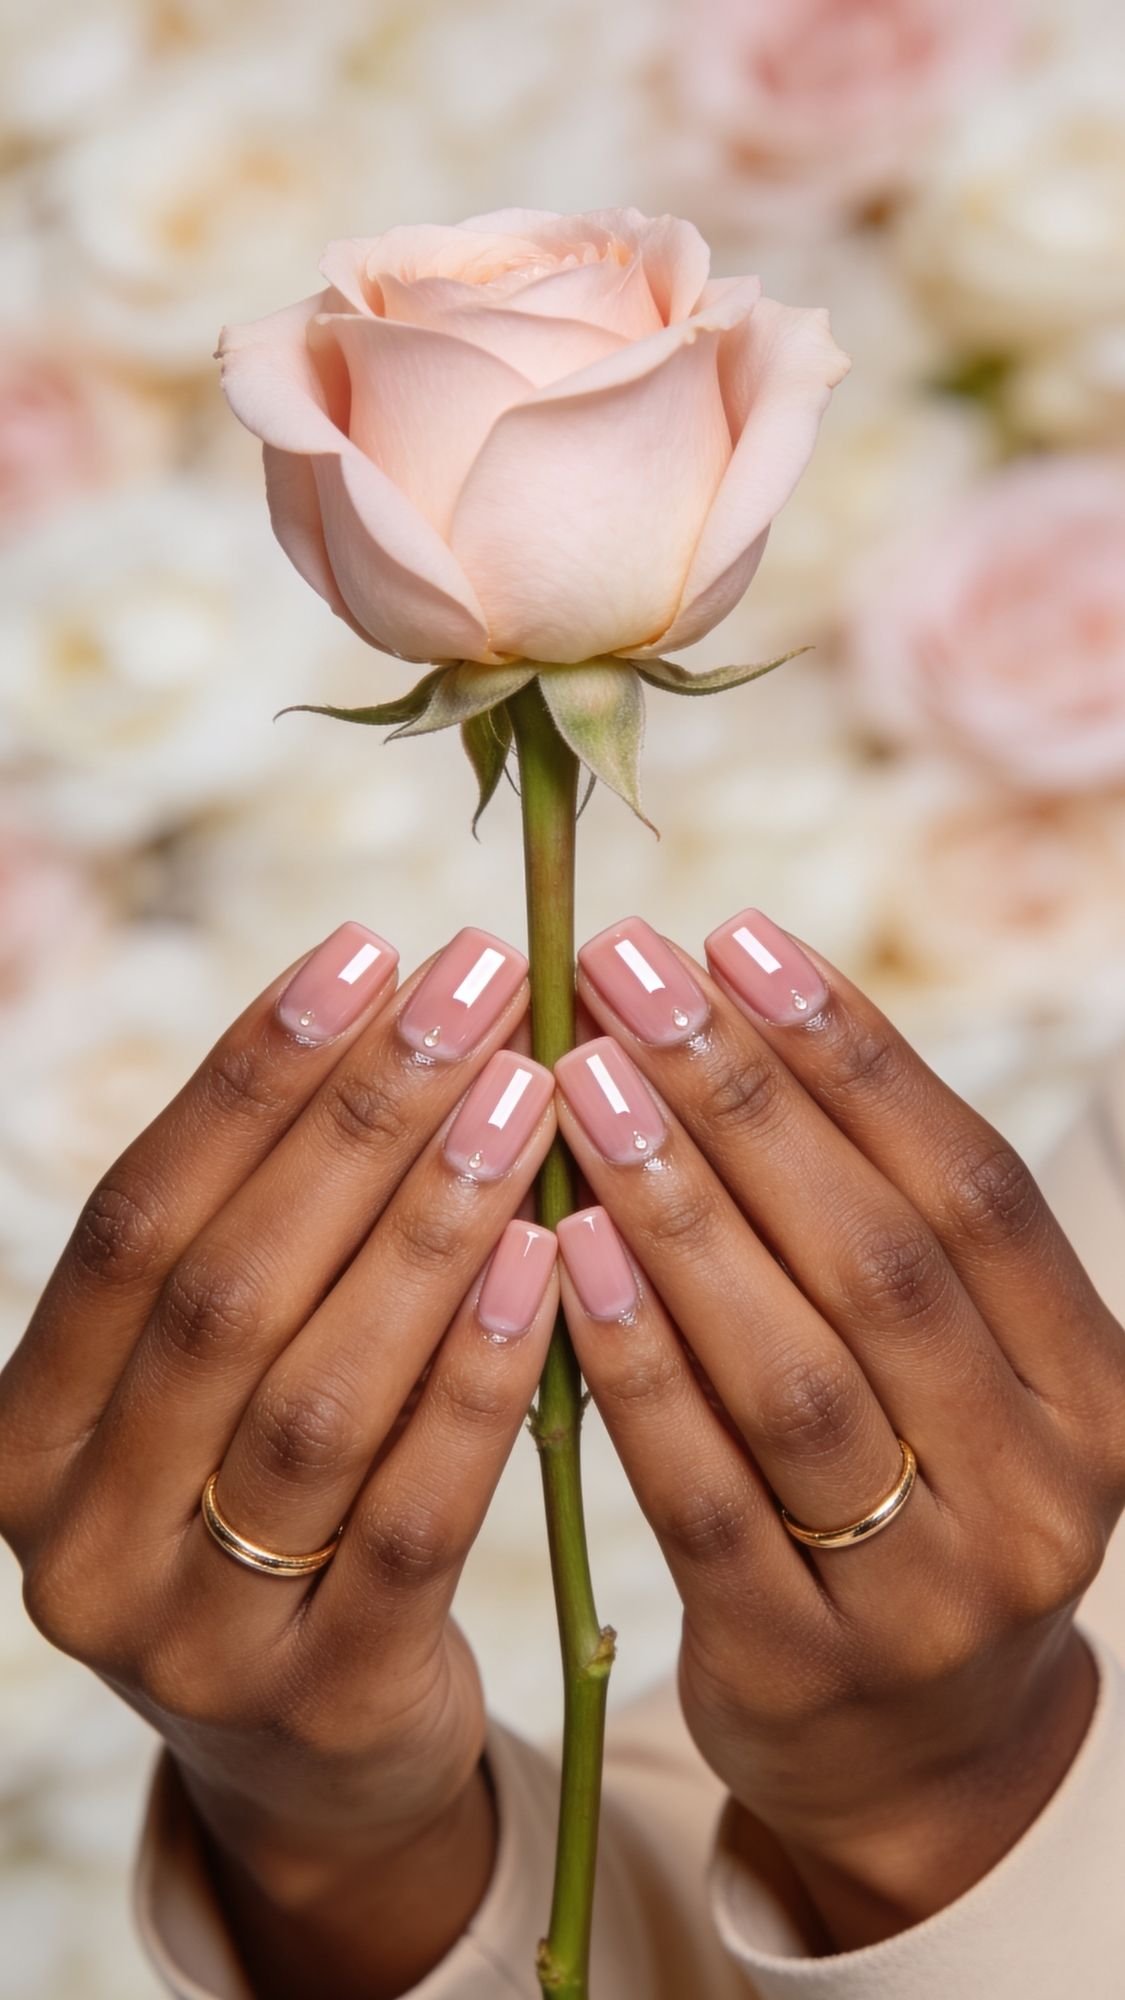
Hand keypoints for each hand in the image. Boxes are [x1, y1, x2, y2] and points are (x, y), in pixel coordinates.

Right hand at [0, 922, 558, 1999]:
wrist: (309, 1749)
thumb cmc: (272, 1502)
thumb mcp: (215, 1386)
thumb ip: (260, 1238)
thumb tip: (389, 1010)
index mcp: (26, 1432)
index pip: (133, 1220)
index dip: (250, 1078)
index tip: (366, 951)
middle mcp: (75, 1537)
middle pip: (223, 1293)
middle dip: (359, 1122)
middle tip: (480, 989)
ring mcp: (191, 1634)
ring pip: (317, 1397)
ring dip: (429, 1229)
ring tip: (530, 1096)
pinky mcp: (324, 1701)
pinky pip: (417, 1515)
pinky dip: (485, 1378)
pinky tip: (554, 1260)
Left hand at [554, 909, 1124, 1950]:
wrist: (912, 1747)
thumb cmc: (915, 1493)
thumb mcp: (960, 1370)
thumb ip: (885, 1223)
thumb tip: (737, 1007)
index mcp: (1092, 1387)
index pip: (975, 1188)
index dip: (852, 1054)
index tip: (734, 939)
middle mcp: (1039, 1492)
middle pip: (882, 1264)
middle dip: (746, 1102)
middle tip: (624, 980)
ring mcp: (928, 1598)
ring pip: (795, 1376)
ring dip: (681, 1213)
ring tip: (582, 1087)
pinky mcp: (803, 1672)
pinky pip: (703, 1498)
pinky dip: (634, 1365)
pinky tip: (562, 1251)